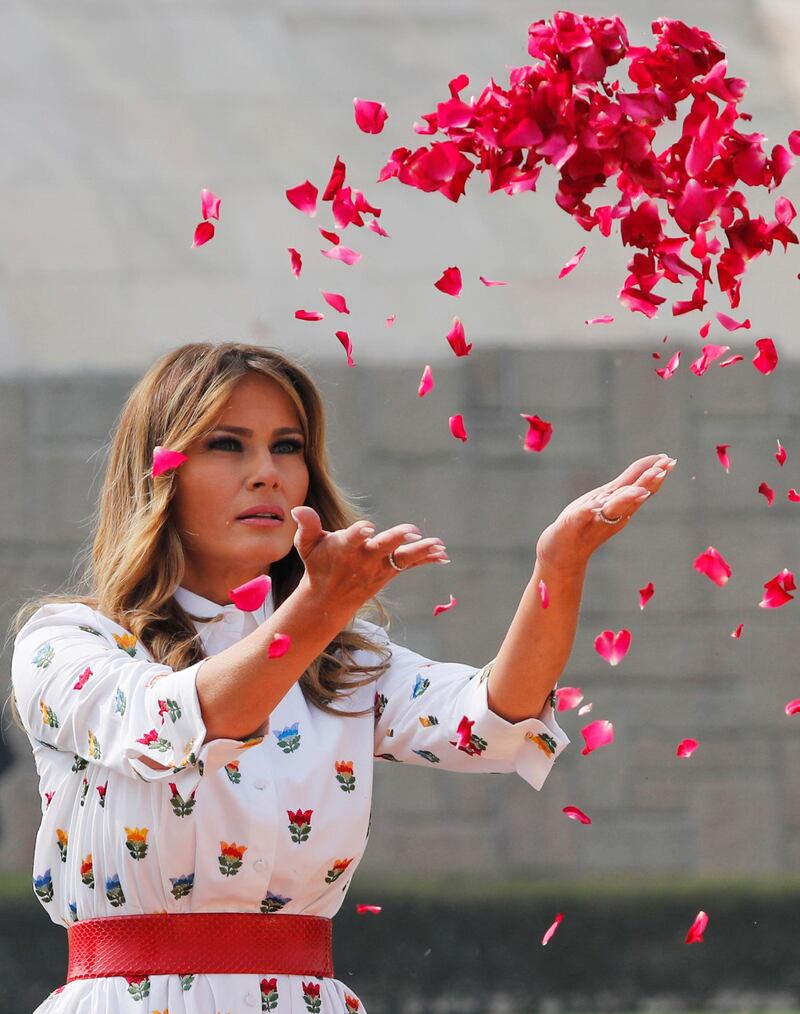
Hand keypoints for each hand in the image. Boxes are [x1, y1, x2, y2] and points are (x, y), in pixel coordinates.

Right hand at [291, 506, 448, 609]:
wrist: (328, 599)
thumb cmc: (317, 564)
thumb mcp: (306, 545)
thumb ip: (307, 526)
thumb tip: (298, 508)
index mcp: (345, 548)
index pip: (352, 538)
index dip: (358, 533)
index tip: (366, 527)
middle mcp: (365, 558)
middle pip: (383, 547)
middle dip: (397, 538)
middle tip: (413, 530)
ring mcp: (379, 567)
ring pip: (403, 557)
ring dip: (422, 551)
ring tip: (440, 545)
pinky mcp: (389, 571)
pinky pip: (410, 564)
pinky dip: (427, 559)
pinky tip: (444, 554)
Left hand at [535, 452, 675, 573]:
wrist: (562, 556)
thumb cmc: (586, 523)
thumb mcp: (610, 500)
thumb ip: (629, 485)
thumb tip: (656, 468)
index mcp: (619, 505)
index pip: (640, 487)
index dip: (654, 473)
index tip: (670, 460)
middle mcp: (611, 514)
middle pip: (632, 497)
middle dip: (646, 484)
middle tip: (662, 470)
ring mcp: (593, 521)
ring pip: (612, 508)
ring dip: (624, 499)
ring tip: (638, 490)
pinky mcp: (571, 526)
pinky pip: (580, 518)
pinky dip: (587, 512)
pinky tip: (594, 506)